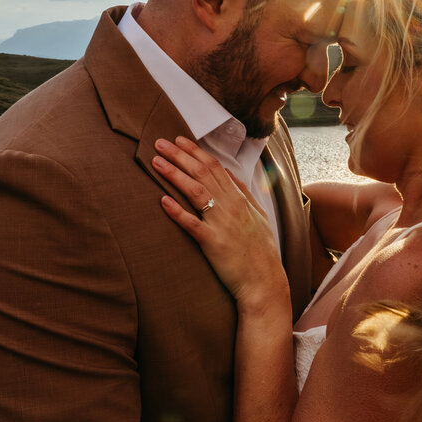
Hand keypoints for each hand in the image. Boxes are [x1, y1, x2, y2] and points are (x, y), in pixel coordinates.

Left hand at [153, 137, 288, 313]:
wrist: (265, 281)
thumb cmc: (260, 251)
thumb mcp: (258, 216)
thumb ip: (243, 193)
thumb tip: (229, 173)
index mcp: (239, 199)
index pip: (215, 166)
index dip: (195, 151)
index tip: (178, 140)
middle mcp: (231, 206)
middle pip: (202, 173)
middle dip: (180, 155)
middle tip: (159, 142)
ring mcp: (222, 223)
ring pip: (196, 191)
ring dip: (175, 174)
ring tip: (156, 162)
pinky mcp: (213, 243)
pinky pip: (192, 224)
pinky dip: (177, 211)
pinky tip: (162, 200)